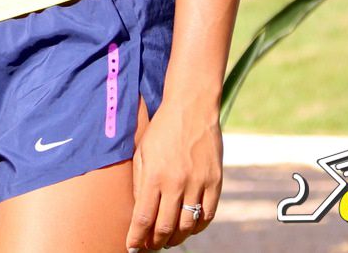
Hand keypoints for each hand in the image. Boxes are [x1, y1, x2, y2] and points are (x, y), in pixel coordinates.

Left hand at [126, 100, 221, 248]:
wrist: (191, 109)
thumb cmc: (161, 130)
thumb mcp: (142, 153)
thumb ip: (140, 183)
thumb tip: (139, 212)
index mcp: (153, 175)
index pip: (143, 218)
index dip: (137, 237)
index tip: (132, 247)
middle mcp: (175, 183)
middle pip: (165, 227)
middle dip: (156, 242)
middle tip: (151, 247)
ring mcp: (197, 183)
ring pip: (187, 225)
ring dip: (176, 238)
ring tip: (168, 240)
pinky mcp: (215, 182)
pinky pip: (207, 214)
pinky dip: (197, 227)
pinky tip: (189, 228)